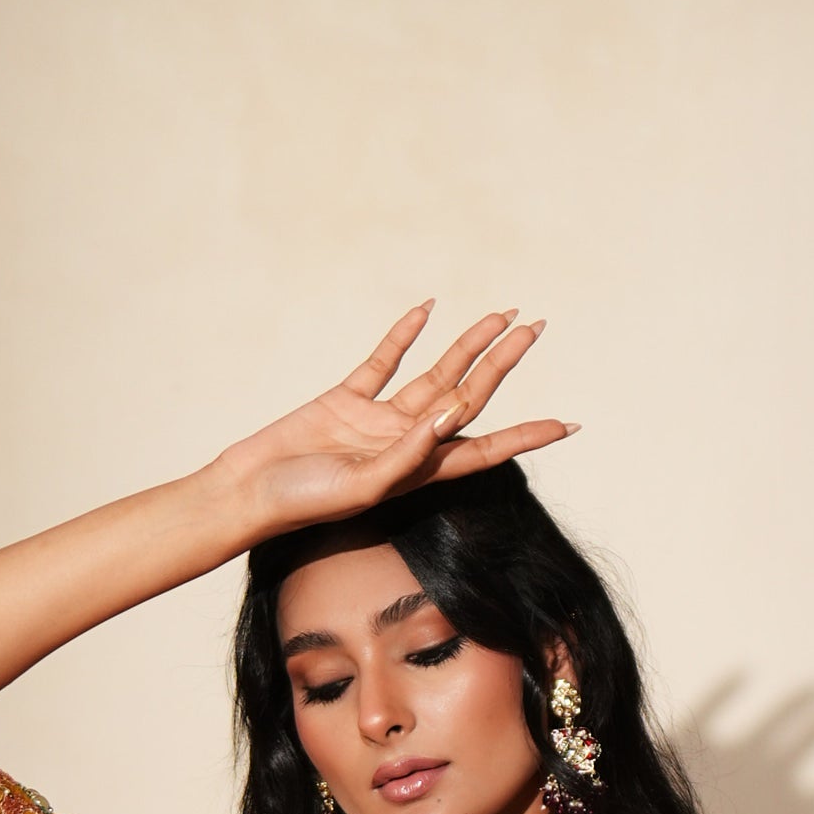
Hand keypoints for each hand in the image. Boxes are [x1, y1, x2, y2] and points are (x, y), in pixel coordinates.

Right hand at [209, 305, 572, 542]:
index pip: (485, 449)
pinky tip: (428, 309)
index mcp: (418, 471)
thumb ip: (408, 453)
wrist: (246, 494)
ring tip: (503, 315)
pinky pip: (383, 361)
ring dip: (468, 344)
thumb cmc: (302, 504)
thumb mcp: (362, 486)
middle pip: (468, 397)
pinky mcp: (345, 400)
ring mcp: (377, 421)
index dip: (526, 437)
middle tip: (536, 329)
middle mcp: (406, 444)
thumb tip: (452, 413)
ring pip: (435, 373)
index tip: (567, 426)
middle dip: (504, 364)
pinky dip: (404, 334)